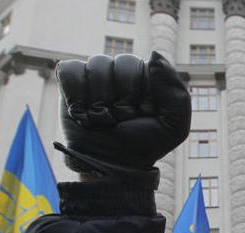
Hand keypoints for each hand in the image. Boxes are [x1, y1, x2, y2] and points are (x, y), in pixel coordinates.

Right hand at [54, 51, 190, 188]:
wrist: (111, 165)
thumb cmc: (145, 145)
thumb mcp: (174, 126)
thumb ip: (175, 92)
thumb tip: (153, 55)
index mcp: (149, 79)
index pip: (140, 64)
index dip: (137, 91)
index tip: (140, 113)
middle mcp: (123, 74)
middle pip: (118, 62)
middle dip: (120, 98)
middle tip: (121, 118)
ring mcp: (97, 77)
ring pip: (95, 65)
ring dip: (99, 100)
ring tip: (103, 120)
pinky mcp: (71, 85)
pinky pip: (69, 70)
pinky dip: (76, 96)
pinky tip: (84, 114)